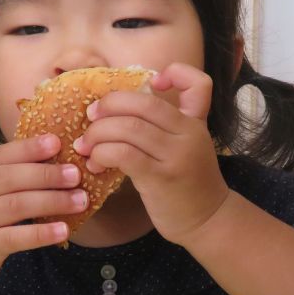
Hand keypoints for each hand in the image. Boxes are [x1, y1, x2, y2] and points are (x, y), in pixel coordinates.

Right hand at [0, 133, 87, 287]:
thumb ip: (8, 173)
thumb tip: (54, 154)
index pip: (1, 155)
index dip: (29, 148)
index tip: (58, 143)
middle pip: (10, 178)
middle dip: (46, 174)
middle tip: (75, 174)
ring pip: (16, 206)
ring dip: (52, 201)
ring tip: (79, 200)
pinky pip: (15, 238)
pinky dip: (41, 233)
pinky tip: (63, 230)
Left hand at [72, 62, 229, 244]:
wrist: (207, 221)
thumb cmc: (188, 183)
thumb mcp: (186, 147)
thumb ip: (165, 126)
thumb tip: (116, 108)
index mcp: (196, 122)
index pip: (199, 83)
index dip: (176, 73)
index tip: (153, 84)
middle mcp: (189, 134)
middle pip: (144, 103)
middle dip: (109, 105)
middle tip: (91, 116)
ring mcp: (176, 156)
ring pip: (128, 127)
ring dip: (98, 133)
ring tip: (86, 145)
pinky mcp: (161, 178)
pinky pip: (123, 154)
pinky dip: (102, 153)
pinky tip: (96, 162)